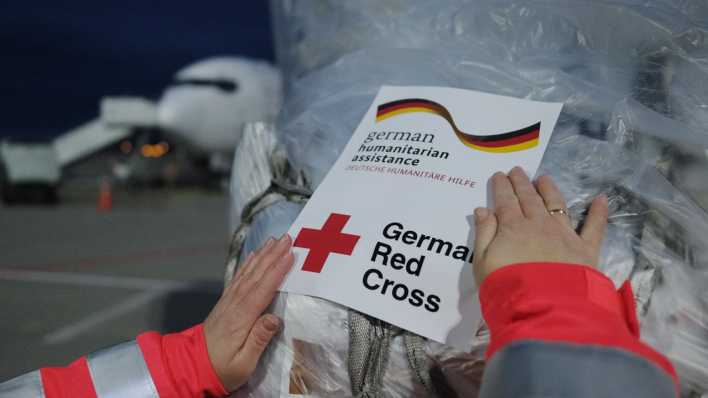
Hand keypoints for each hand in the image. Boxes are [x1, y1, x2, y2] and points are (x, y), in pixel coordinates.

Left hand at [203, 234, 293, 391]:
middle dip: (272, 256)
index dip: (277, 271)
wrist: (193, 367)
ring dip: (262, 255)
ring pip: (248, 273)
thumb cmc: (222, 369)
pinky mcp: (226, 302)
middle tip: (287, 238)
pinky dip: (247, 264)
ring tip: (274, 240)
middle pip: (256, 276)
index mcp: (241, 319)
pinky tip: (255, 255)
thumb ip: (258, 340)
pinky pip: (238, 278)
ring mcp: (228, 301)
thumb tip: (274, 319)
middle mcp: (234, 305)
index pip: (262, 290)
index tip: (290, 255)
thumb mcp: (243, 364)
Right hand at [472, 167, 607, 285]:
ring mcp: (564, 234)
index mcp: (512, 227)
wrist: (543, 309)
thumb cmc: (506, 287)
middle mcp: (539, 224)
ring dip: (550, 190)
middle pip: (529, 199)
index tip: (499, 175)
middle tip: (517, 170)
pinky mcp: (585, 249)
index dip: (501, 187)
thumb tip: (483, 209)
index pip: (505, 201)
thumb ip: (484, 234)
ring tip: (544, 178)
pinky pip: (594, 227)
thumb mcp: (483, 263)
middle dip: (522, 183)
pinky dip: (598, 212)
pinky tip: (601, 199)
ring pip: (556, 205)